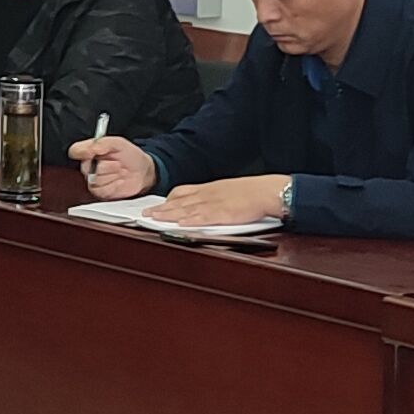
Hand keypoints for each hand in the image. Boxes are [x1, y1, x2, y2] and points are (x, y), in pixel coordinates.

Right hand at [74, 135, 153, 199]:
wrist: (142, 172)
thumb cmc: (130, 156)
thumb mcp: (119, 143)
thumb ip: (103, 143)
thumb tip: (90, 148)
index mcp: (90, 151)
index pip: (76, 151)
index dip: (83, 151)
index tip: (94, 151)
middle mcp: (89, 166)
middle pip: (87, 168)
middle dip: (106, 166)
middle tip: (118, 163)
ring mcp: (93, 181)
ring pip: (95, 180)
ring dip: (112, 175)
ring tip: (120, 172)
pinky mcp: (100, 193)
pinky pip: (102, 190)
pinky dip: (114, 185)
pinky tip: (120, 181)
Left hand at [153, 173, 289, 228]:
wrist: (267, 191)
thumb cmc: (252, 193)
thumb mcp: (228, 191)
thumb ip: (214, 198)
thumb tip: (202, 207)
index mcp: (210, 189)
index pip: (183, 193)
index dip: (167, 200)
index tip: (156, 206)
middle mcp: (208, 194)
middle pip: (180, 201)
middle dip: (161, 209)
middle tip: (146, 214)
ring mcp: (215, 203)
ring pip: (187, 209)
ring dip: (169, 215)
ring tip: (155, 220)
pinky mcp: (224, 214)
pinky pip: (204, 217)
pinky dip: (190, 221)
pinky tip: (180, 225)